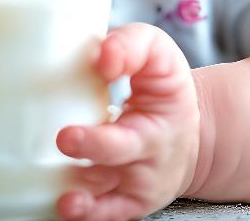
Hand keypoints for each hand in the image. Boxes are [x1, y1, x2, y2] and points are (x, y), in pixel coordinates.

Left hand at [55, 23, 200, 220]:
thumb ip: (131, 46)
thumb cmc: (165, 93)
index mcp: (157, 122)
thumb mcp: (158, 56)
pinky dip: (89, 215)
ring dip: (85, 200)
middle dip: (94, 148)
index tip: (77, 117)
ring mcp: (136, 186)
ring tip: (64, 200)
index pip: (133, 122)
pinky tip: (66, 208)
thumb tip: (103, 56)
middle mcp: (148, 158)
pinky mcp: (127, 204)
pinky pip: (109, 215)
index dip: (106, 123)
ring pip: (108, 196)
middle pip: (120, 157)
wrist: (186, 137)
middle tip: (66, 138)